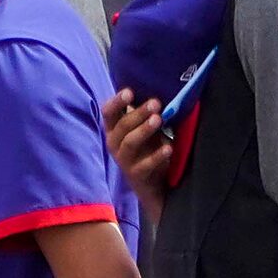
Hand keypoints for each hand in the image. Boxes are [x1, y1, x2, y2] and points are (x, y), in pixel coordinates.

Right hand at [103, 89, 172, 205]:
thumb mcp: (144, 131)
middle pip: (122, 126)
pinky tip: (168, 148)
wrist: (151, 186)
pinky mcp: (136, 175)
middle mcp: (114, 144)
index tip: (130, 92)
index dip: (117, 102)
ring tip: (159, 120)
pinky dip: (157, 156)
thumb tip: (158, 93)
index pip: (108, 113)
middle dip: (138, 113)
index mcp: (114, 130)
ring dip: (144, 130)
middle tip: (156, 103)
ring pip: (130, 142)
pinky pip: (145, 165)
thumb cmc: (147, 151)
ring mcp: (123, 161)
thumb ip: (145, 116)